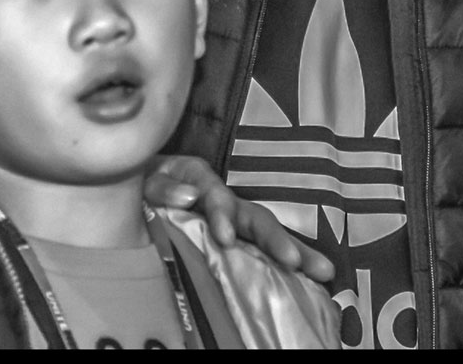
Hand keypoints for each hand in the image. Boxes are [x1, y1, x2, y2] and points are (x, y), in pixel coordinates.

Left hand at [146, 155, 333, 282]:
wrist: (139, 185)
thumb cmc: (144, 181)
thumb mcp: (147, 178)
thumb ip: (163, 186)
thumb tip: (190, 197)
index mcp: (202, 181)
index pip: (216, 196)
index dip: (222, 215)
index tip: (225, 238)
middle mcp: (225, 200)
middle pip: (255, 216)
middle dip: (276, 239)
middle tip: (296, 261)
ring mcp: (233, 221)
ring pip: (267, 233)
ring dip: (294, 250)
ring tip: (323, 271)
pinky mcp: (234, 238)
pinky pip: (260, 251)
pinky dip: (286, 263)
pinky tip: (309, 284)